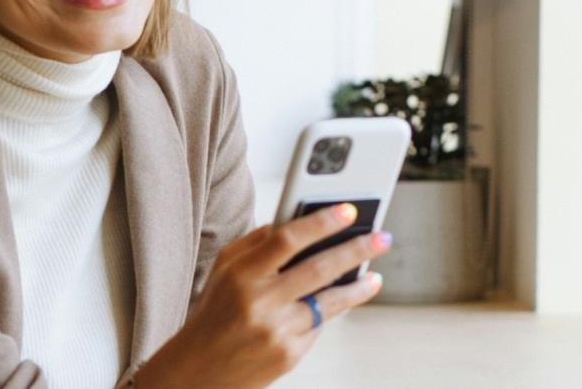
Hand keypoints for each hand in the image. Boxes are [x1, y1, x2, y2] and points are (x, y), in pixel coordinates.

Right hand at [134, 203, 392, 387]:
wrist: (199, 370)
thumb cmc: (215, 313)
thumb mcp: (223, 270)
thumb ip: (256, 242)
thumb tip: (295, 221)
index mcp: (241, 274)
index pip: (287, 239)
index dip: (321, 222)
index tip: (348, 211)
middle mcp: (260, 302)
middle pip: (318, 268)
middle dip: (356, 249)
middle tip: (381, 238)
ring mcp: (277, 331)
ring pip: (329, 302)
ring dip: (358, 287)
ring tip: (373, 276)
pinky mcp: (289, 355)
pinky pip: (318, 326)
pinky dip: (327, 312)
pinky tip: (334, 304)